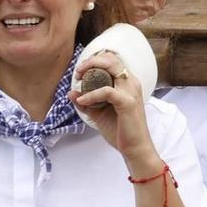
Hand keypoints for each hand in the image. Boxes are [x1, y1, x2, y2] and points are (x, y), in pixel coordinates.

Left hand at [71, 49, 154, 166]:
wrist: (135, 148)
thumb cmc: (120, 130)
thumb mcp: (99, 113)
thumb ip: (87, 103)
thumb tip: (71, 93)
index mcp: (127, 83)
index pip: (112, 60)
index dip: (94, 60)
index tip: (80, 71)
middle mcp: (131, 82)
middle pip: (111, 58)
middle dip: (90, 61)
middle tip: (78, 73)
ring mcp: (130, 91)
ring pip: (110, 67)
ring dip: (90, 70)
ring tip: (78, 80)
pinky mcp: (127, 102)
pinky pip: (106, 91)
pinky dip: (91, 94)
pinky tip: (81, 100)